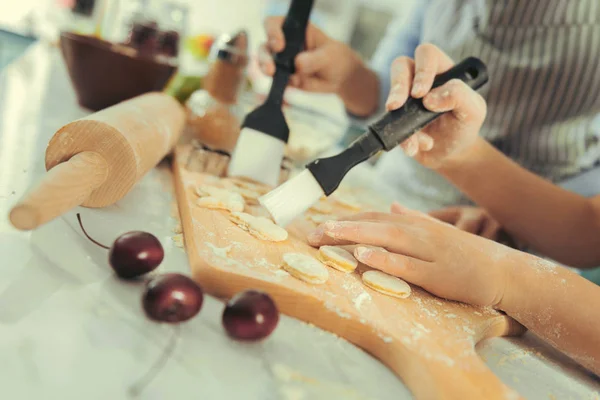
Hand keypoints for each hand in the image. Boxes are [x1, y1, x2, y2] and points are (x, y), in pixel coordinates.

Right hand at [259, 16, 363, 93]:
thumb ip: (315, 59)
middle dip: (265, 59)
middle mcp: (282, 45)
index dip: (272, 32)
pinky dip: (277, 94)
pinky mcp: (284, 80)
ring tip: (275, 84)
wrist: (339, 76)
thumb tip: (298, 64)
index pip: (274, 24)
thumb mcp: (329, 55)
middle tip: (271, 70)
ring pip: (265, 67)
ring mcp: (281, 64)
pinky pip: (275, 87)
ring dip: (267, 76)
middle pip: (265, 48)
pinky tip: (281, 100)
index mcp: (292, 31)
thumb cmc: (334, 57)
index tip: (279, 45)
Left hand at [307, 203, 514, 306]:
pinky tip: (363, 255)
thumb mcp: (438, 230)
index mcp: (416, 224)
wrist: (504, 269)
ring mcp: (429, 251)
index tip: (320, 226)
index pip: (374, 217)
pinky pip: (407, 265)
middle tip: (311, 233)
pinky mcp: (438, 273)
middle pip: (374, 224)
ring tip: (328, 234)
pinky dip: (384, 258)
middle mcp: (419, 232)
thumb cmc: (467, 252)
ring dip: (355, 234)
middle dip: (341, 227)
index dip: (346, 220)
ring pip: (387, 238)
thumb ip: (414, 218)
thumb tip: (392, 205)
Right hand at [385, 44, 486, 168]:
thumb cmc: (464, 126)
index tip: (420, 95)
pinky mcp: (397, 117)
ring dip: (396, 115)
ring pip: (391, 92)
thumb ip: (460, 96)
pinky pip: (389, 123)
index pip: (427, 55)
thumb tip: (430, 98)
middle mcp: (421, 80)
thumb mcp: (474, 110)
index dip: (421, 71)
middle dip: (397, 85)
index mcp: (442, 70)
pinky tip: (415, 147)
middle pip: (401, 65)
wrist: (451, 154)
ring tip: (411, 138)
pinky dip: (403, 138)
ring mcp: (406, 98)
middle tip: (397, 106)